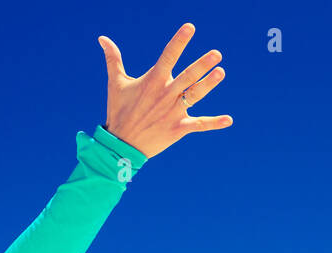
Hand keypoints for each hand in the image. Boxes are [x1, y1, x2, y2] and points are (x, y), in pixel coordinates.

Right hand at [98, 23, 231, 159]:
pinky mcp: (178, 129)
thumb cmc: (119, 111)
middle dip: (202, 64)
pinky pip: (199, 125)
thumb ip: (113, 59)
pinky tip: (229, 119)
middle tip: (217, 54)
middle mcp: (165, 94)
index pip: (168, 56)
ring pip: (194, 95)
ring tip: (221, 72)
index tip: (190, 27)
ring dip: (208, 84)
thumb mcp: (116, 83)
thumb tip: (102, 38)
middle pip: (187, 76)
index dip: (179, 41)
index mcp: (153, 81)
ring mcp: (173, 112)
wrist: (121, 145)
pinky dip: (214, 123)